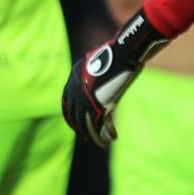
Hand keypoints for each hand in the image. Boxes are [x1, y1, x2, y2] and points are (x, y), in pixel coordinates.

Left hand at [61, 8, 166, 149]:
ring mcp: (87, 98)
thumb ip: (98, 70)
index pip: (67, 102)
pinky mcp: (100, 105)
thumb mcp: (103, 58)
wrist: (125, 51)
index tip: (75, 123)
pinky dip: (106, 134)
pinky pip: (100, 125)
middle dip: (78, 128)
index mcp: (74, 77)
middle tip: (83, 136)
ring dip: (90, 135)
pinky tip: (112, 138)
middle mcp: (76, 89)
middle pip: (74, 115)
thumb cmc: (120, 51)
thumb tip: (105, 70)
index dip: (71, 115)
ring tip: (95, 143)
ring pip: (85, 123)